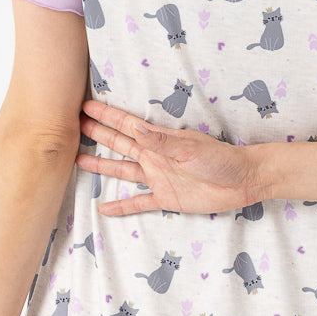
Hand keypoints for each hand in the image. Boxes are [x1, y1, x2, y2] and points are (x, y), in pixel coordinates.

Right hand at [76, 99, 263, 215]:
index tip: (86, 107)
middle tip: (74, 126)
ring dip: (103, 165)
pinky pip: (139, 203)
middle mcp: (155, 157)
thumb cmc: (221, 159)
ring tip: (79, 160)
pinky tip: (105, 208)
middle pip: (120, 144)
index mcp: (160, 140)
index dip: (107, 116)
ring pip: (123, 170)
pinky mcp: (166, 198)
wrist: (242, 181)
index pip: (127, 125)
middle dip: (98, 134)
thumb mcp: (191, 148)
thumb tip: (136, 129)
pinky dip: (122, 206)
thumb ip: (162, 141)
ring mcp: (158, 177)